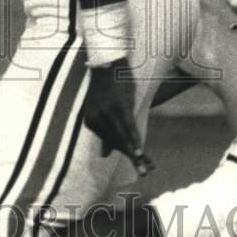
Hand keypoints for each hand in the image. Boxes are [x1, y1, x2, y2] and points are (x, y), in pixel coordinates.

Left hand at [83, 60, 152, 175]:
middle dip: (133, 159)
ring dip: (135, 154)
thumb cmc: (106, 87)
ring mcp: (107, 112)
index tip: (140, 164)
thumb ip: (104, 133)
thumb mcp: (102, 110)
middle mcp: (96, 119)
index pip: (111, 143)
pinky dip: (134, 140)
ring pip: (123, 138)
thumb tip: (104, 155)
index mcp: (90, 122)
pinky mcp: (118, 105)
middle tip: (145, 174)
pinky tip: (139, 152)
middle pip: (117, 143)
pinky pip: (128, 126)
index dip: (126, 154)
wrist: (106, 62)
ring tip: (145, 168)